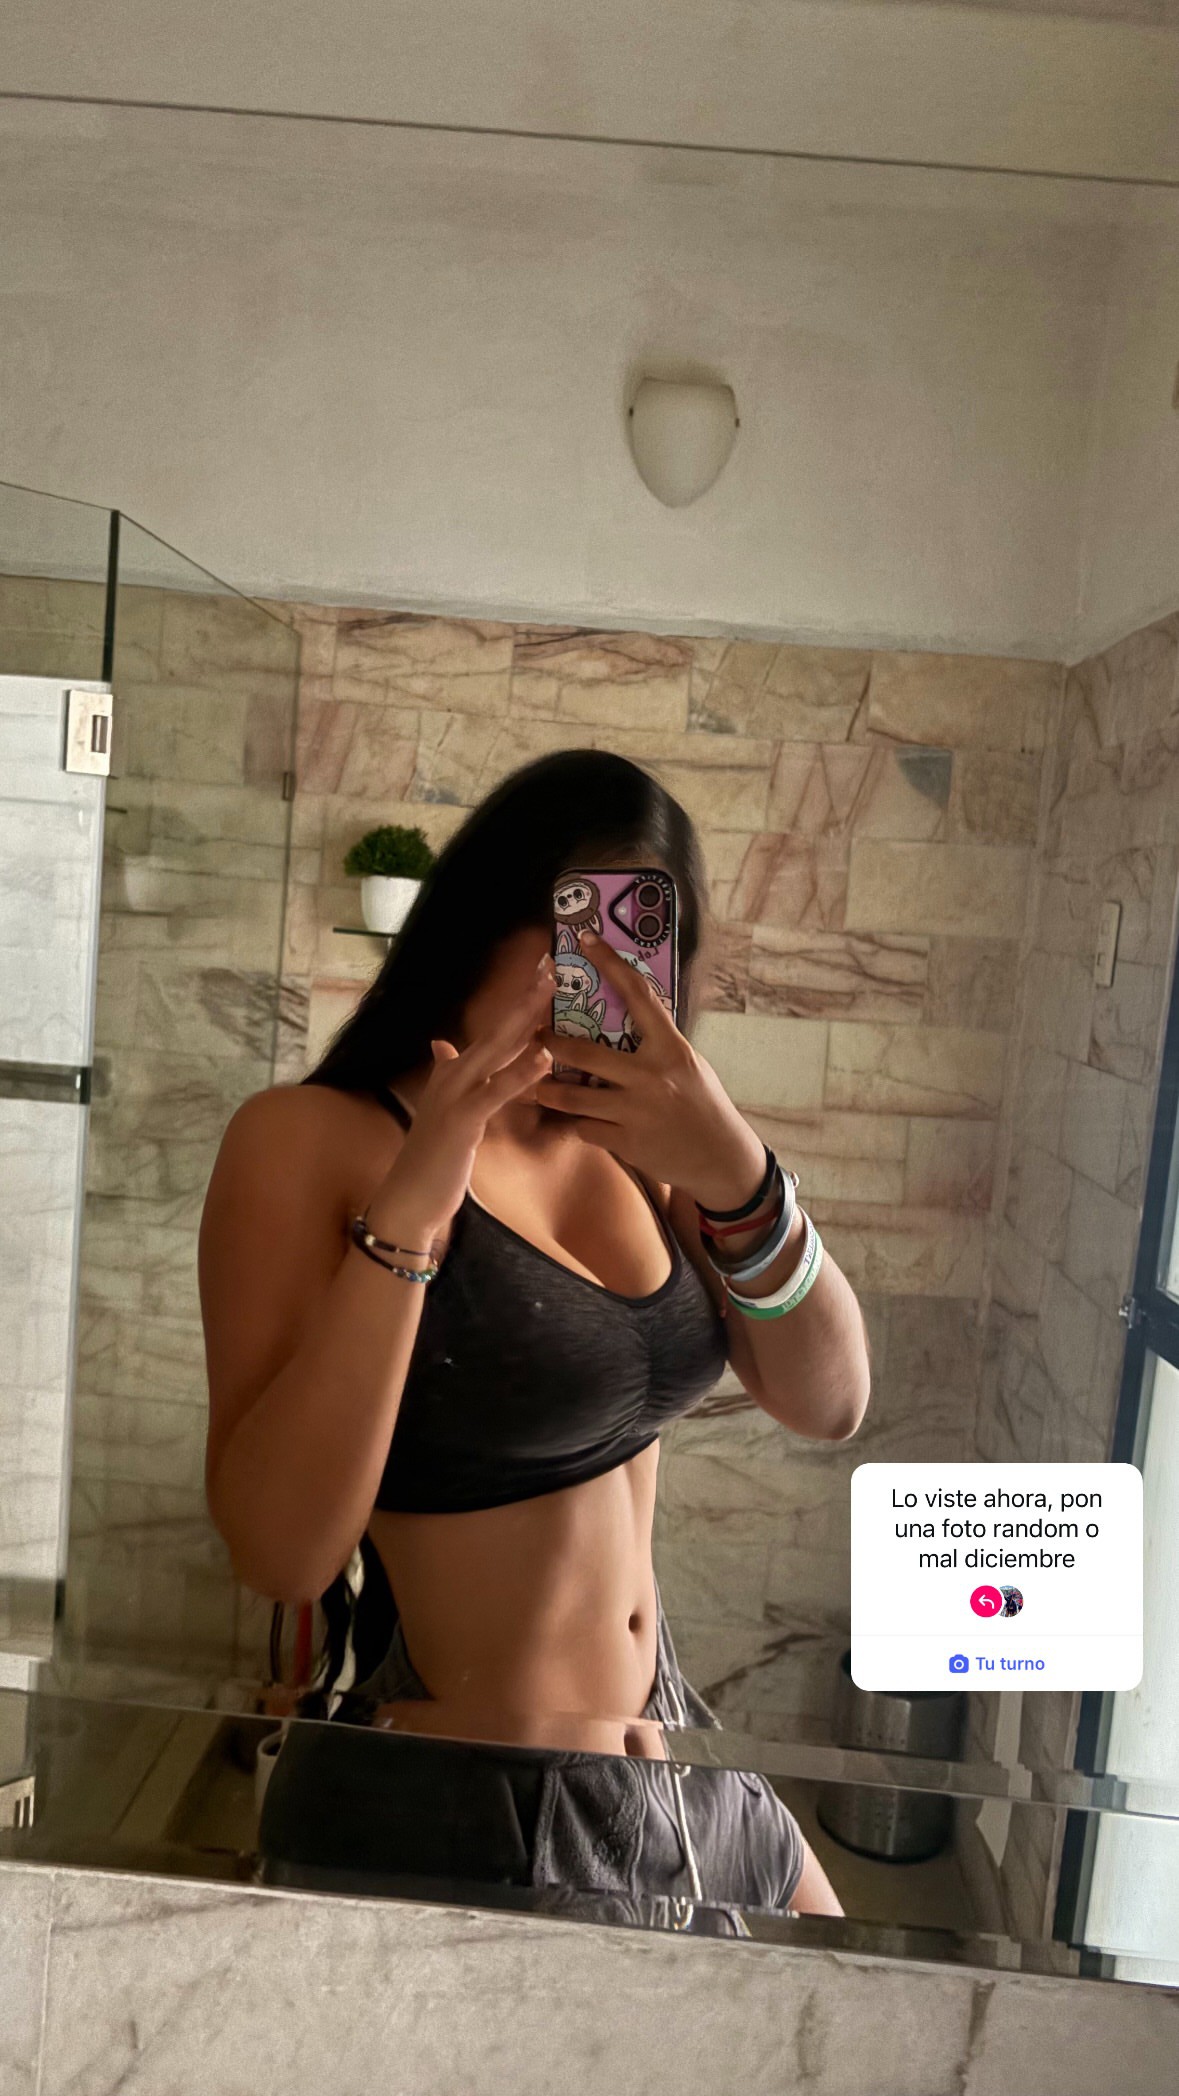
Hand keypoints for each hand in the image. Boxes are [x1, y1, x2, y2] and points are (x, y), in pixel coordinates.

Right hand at [368, 960, 554, 1238]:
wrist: (408, 1198)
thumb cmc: (433, 1159)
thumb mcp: (445, 1110)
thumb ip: (446, 1073)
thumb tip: (441, 1043)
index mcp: (455, 1073)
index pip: (494, 1032)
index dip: (519, 1004)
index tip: (543, 974)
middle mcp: (453, 1075)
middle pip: (496, 1029)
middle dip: (525, 998)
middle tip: (550, 965)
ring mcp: (454, 1095)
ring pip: (494, 1050)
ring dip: (523, 1020)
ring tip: (549, 992)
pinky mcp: (460, 1121)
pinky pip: (494, 1092)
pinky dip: (519, 1073)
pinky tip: (543, 1057)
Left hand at [534, 930, 765, 1210]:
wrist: (719, 1158)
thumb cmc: (702, 1104)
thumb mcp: (687, 1065)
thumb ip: (656, 1044)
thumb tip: (624, 1016)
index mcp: (670, 1049)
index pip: (639, 995)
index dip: (611, 964)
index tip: (587, 940)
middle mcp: (652, 1076)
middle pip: (586, 1054)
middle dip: (551, 1044)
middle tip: (534, 1036)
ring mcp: (637, 1111)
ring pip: (574, 1097)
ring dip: (548, 1090)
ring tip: (538, 1085)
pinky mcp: (627, 1143)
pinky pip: (584, 1128)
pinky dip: (576, 1125)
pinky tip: (572, 1122)